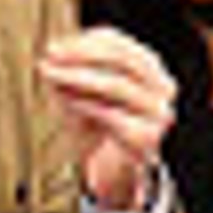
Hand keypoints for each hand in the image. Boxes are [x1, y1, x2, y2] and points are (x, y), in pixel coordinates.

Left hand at [37, 28, 175, 211]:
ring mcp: (159, 113)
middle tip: (49, 58)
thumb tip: (51, 58)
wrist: (116, 169)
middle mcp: (163, 87)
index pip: (118, 44)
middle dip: (81, 56)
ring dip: (79, 77)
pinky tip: (68, 101)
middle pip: (121, 60)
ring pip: (118, 85)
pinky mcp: (147, 138)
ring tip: (54, 77)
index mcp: (151, 68)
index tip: (52, 48)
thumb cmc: (99, 122)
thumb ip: (72, 72)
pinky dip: (87, 105)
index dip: (83, 43)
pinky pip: (113, 115)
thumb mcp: (84, 92)